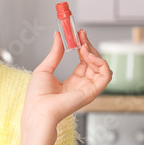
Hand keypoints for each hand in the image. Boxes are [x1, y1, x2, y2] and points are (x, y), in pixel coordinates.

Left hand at [19, 29, 111, 144]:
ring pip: (102, 67)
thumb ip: (55, 53)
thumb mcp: (45, 68)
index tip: (79, 35)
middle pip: (94, 62)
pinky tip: (88, 56)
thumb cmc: (37, 97)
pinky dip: (101, 62)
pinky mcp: (92, 92)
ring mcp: (88, 89)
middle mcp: (82, 85)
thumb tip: (58, 36)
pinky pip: (106, 75)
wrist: (38, 109)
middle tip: (81, 35)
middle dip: (89, 46)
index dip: (83, 47)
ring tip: (83, 46)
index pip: (83, 61)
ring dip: (95, 53)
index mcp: (71, 82)